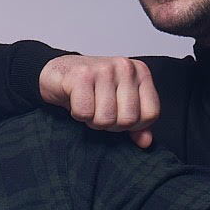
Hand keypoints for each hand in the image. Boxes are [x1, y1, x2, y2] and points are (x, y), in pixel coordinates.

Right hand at [38, 55, 159, 148]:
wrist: (59, 73)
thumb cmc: (91, 88)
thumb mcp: (119, 103)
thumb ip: (136, 123)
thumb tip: (146, 142)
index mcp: (140, 73)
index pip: (150, 114)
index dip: (133, 125)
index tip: (118, 116)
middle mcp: (125, 67)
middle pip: (128, 119)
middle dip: (110, 124)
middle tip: (99, 112)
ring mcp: (104, 69)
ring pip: (106, 119)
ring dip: (92, 120)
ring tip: (88, 107)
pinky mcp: (81, 75)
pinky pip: (85, 113)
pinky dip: (77, 114)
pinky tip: (76, 101)